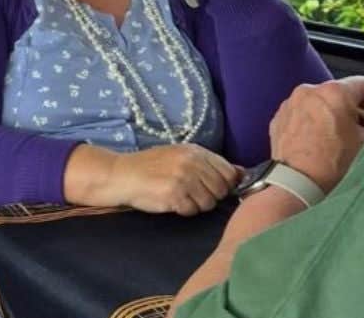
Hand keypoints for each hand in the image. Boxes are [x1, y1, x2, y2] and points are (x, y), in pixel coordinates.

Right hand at [106, 143, 240, 215]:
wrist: (120, 175)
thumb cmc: (150, 167)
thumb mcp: (179, 157)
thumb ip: (208, 164)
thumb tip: (242, 173)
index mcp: (195, 151)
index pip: (229, 172)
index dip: (224, 184)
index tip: (212, 188)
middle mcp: (192, 162)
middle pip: (221, 189)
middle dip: (210, 196)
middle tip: (191, 194)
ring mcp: (184, 179)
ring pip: (209, 203)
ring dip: (196, 205)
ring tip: (179, 197)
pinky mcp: (174, 195)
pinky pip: (192, 211)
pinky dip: (183, 210)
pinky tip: (170, 202)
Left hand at [269, 75, 363, 192]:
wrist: (296, 182)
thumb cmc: (332, 163)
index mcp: (334, 92)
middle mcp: (309, 91)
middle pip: (340, 93)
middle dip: (354, 110)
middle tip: (362, 131)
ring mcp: (290, 103)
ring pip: (319, 102)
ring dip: (332, 115)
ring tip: (339, 139)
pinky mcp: (278, 117)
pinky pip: (302, 113)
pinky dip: (312, 122)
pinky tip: (319, 142)